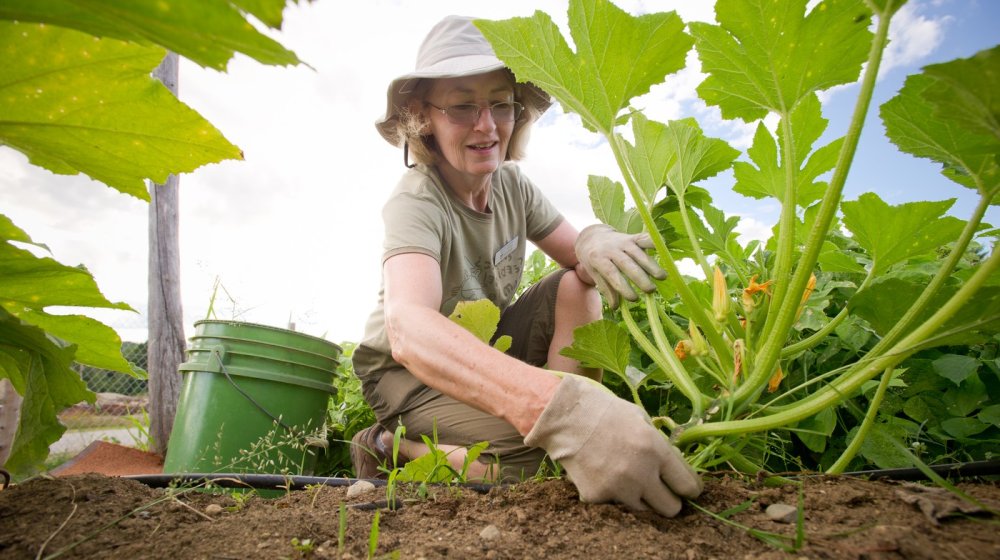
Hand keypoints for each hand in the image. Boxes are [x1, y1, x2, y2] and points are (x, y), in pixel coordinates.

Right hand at [524, 375, 701, 516]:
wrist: (564, 416)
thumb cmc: (605, 411)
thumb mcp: (641, 419)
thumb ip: (660, 445)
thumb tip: (676, 466)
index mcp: (656, 450)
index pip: (687, 486)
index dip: (690, 489)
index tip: (685, 489)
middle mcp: (640, 473)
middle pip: (670, 508)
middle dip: (668, 500)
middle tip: (660, 490)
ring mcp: (617, 488)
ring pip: (643, 511)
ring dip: (640, 499)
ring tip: (626, 478)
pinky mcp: (597, 497)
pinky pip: (613, 504)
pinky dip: (611, 493)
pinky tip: (602, 473)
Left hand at [575, 224, 665, 308]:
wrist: (592, 236)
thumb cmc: (594, 260)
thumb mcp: (594, 273)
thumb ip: (605, 288)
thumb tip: (616, 306)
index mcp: (598, 258)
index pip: (612, 273)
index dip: (623, 286)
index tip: (634, 298)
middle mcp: (611, 249)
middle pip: (627, 264)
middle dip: (640, 277)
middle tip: (651, 290)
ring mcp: (622, 241)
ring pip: (638, 253)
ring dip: (651, 265)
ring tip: (662, 277)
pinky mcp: (632, 237)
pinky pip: (643, 239)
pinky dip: (653, 242)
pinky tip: (663, 248)